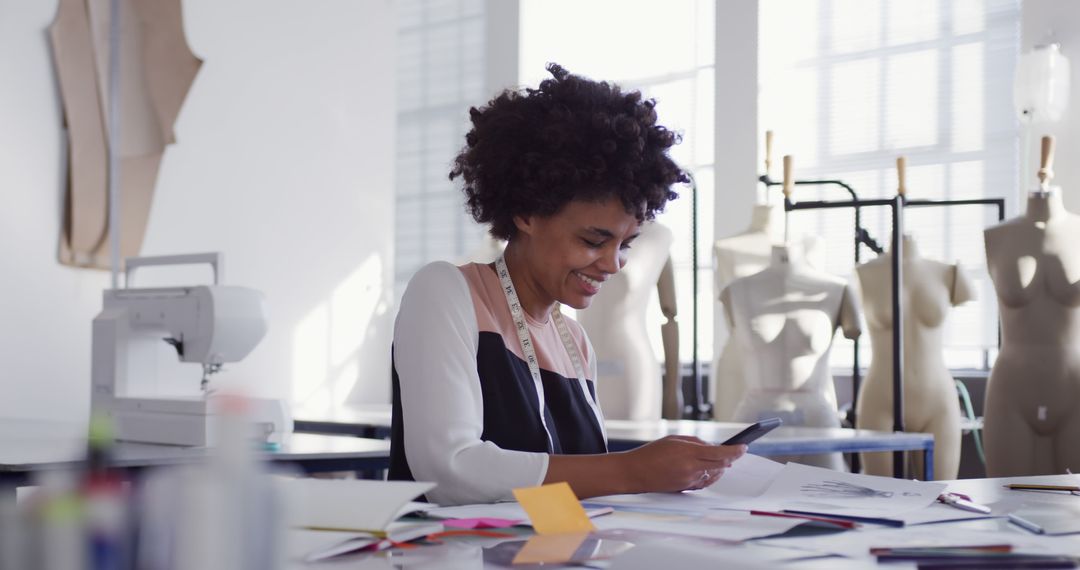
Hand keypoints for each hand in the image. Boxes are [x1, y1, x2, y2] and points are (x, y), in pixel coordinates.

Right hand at [617, 435, 746, 493]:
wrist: (635, 473)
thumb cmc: (651, 454)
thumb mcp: (674, 440)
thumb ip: (695, 442)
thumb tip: (712, 447)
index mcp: (689, 453)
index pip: (721, 453)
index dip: (736, 451)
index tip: (743, 447)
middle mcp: (691, 469)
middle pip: (721, 465)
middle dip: (731, 458)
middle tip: (736, 452)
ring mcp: (689, 481)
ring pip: (714, 474)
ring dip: (721, 467)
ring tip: (724, 460)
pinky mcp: (686, 489)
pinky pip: (705, 482)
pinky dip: (711, 475)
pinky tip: (712, 470)